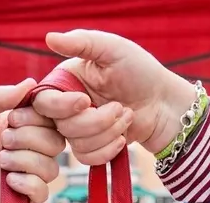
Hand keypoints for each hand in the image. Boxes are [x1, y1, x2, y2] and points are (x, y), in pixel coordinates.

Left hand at [0, 79, 65, 202]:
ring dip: (29, 160)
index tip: (14, 117)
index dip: (40, 116)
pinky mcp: (15, 198)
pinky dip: (30, 184)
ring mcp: (19, 172)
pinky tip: (7, 180)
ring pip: (51, 167)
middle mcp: (20, 147)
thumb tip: (31, 83)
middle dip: (32, 138)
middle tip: (4, 139)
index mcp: (12, 123)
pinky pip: (42, 193)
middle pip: (55, 141)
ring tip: (0, 160)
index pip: (47, 117)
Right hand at [33, 30, 197, 164]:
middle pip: (62, 125)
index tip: (85, 101)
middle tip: (120, 106)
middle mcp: (66, 106)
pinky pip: (86, 158)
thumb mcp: (113, 49)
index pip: (44, 101)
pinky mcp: (91, 147)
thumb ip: (81, 42)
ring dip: (109, 132)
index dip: (62, 106)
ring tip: (126, 115)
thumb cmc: (141, 71)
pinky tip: (123, 137)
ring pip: (76, 143)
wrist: (164, 104)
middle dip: (96, 120)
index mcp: (66, 81)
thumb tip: (49, 37)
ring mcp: (78, 129)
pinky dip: (108, 149)